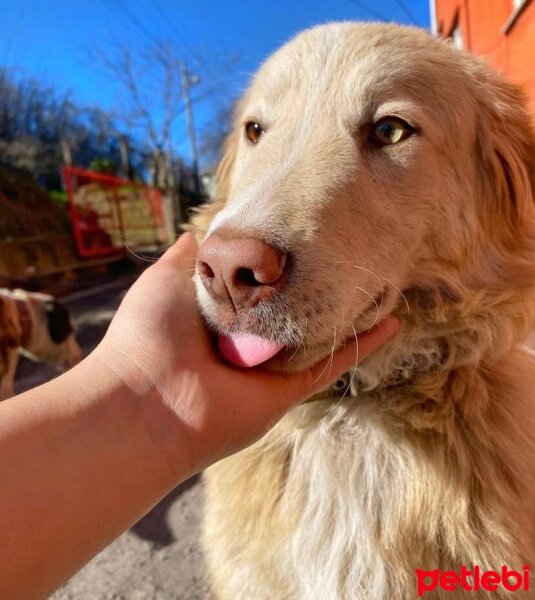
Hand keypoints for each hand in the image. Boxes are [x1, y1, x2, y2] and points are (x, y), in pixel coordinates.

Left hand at [93, 233, 399, 475]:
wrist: (148, 396)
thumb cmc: (150, 332)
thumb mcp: (166, 279)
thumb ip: (187, 257)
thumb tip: (197, 231)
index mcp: (221, 316)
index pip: (263, 286)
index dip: (285, 265)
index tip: (309, 239)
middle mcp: (250, 341)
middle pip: (296, 310)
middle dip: (322, 287)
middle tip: (353, 256)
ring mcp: (272, 366)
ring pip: (320, 334)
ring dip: (349, 312)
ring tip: (378, 283)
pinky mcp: (290, 388)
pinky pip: (332, 362)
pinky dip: (363, 344)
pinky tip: (390, 320)